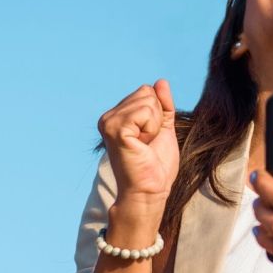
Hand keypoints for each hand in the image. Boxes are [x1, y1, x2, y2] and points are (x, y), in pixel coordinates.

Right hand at [97, 79, 179, 206]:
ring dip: (154, 125)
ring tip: (144, 145)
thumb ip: (163, 105)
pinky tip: (142, 144)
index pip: (147, 91)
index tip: (149, 138)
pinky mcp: (115, 129)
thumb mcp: (163, 128)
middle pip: (147, 93)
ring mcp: (109, 122)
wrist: (150, 190)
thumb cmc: (156, 165)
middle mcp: (108, 117)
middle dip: (157, 118)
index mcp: (117, 116)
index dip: (158, 114)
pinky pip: (145, 111)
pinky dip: (152, 128)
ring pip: (148, 101)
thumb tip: (161, 81)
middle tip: (147, 142)